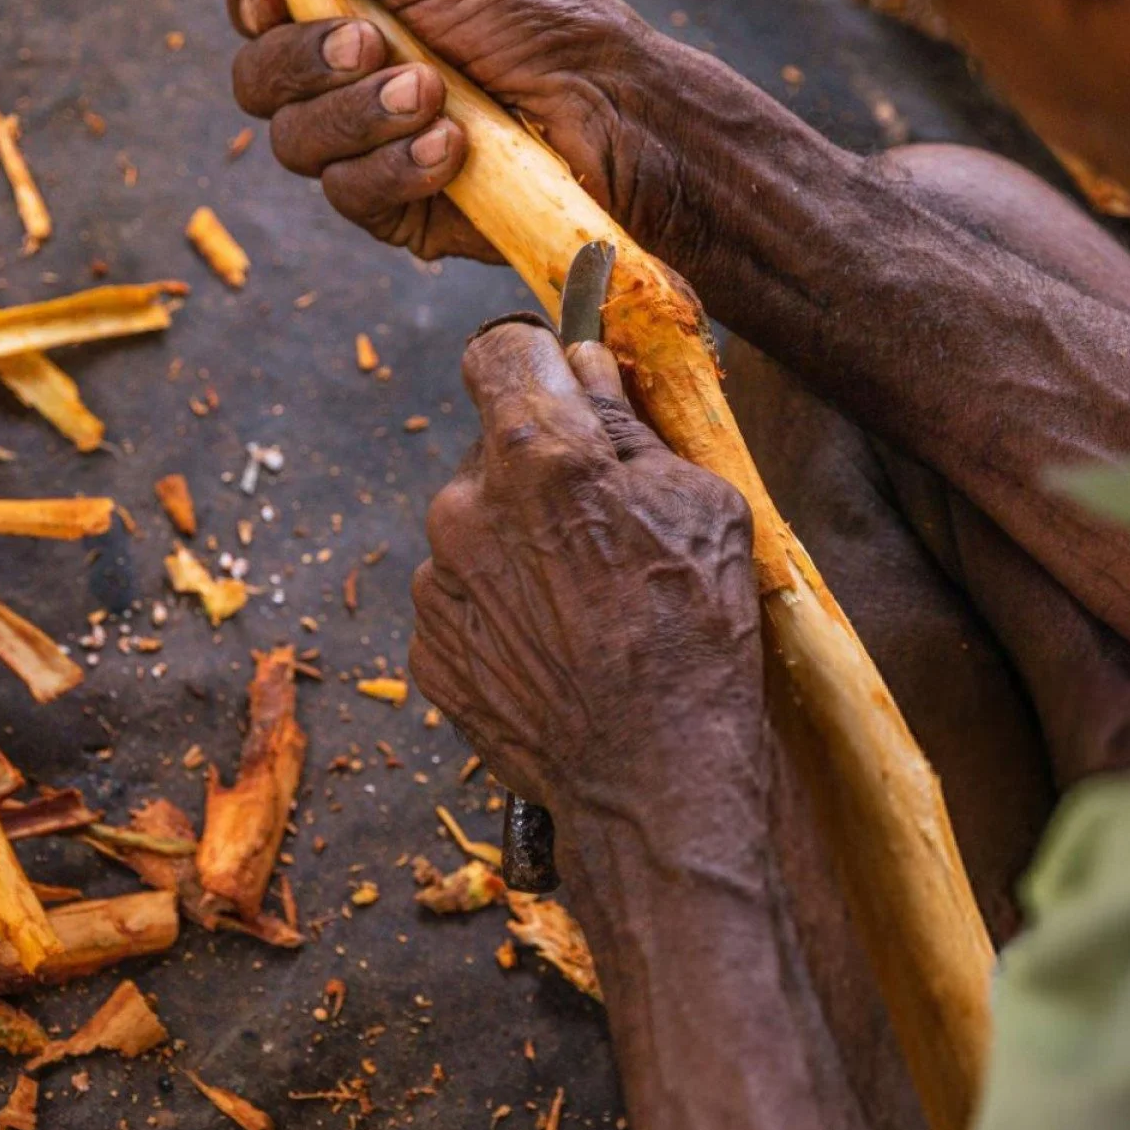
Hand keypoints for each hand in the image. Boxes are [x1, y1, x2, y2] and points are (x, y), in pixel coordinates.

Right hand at [227, 0, 694, 262]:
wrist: (623, 118)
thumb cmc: (550, 33)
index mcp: (359, 16)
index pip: (265, 14)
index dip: (253, 4)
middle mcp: (353, 87)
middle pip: (260, 81)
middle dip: (305, 61)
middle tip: (372, 44)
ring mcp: (371, 153)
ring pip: (296, 143)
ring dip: (359, 113)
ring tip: (434, 94)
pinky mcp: (399, 213)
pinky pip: (351, 195)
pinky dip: (395, 165)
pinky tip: (452, 148)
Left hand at [410, 321, 766, 850]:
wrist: (653, 777)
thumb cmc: (694, 635)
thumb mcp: (700, 504)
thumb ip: (628, 424)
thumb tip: (588, 364)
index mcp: (535, 453)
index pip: (500, 352)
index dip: (537, 361)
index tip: (564, 383)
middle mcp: (464, 508)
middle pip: (491, 448)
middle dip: (538, 468)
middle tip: (603, 523)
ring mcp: (438, 584)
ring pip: (473, 528)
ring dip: (518, 545)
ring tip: (587, 603)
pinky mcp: (429, 648)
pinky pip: (462, 599)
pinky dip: (501, 610)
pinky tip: (558, 647)